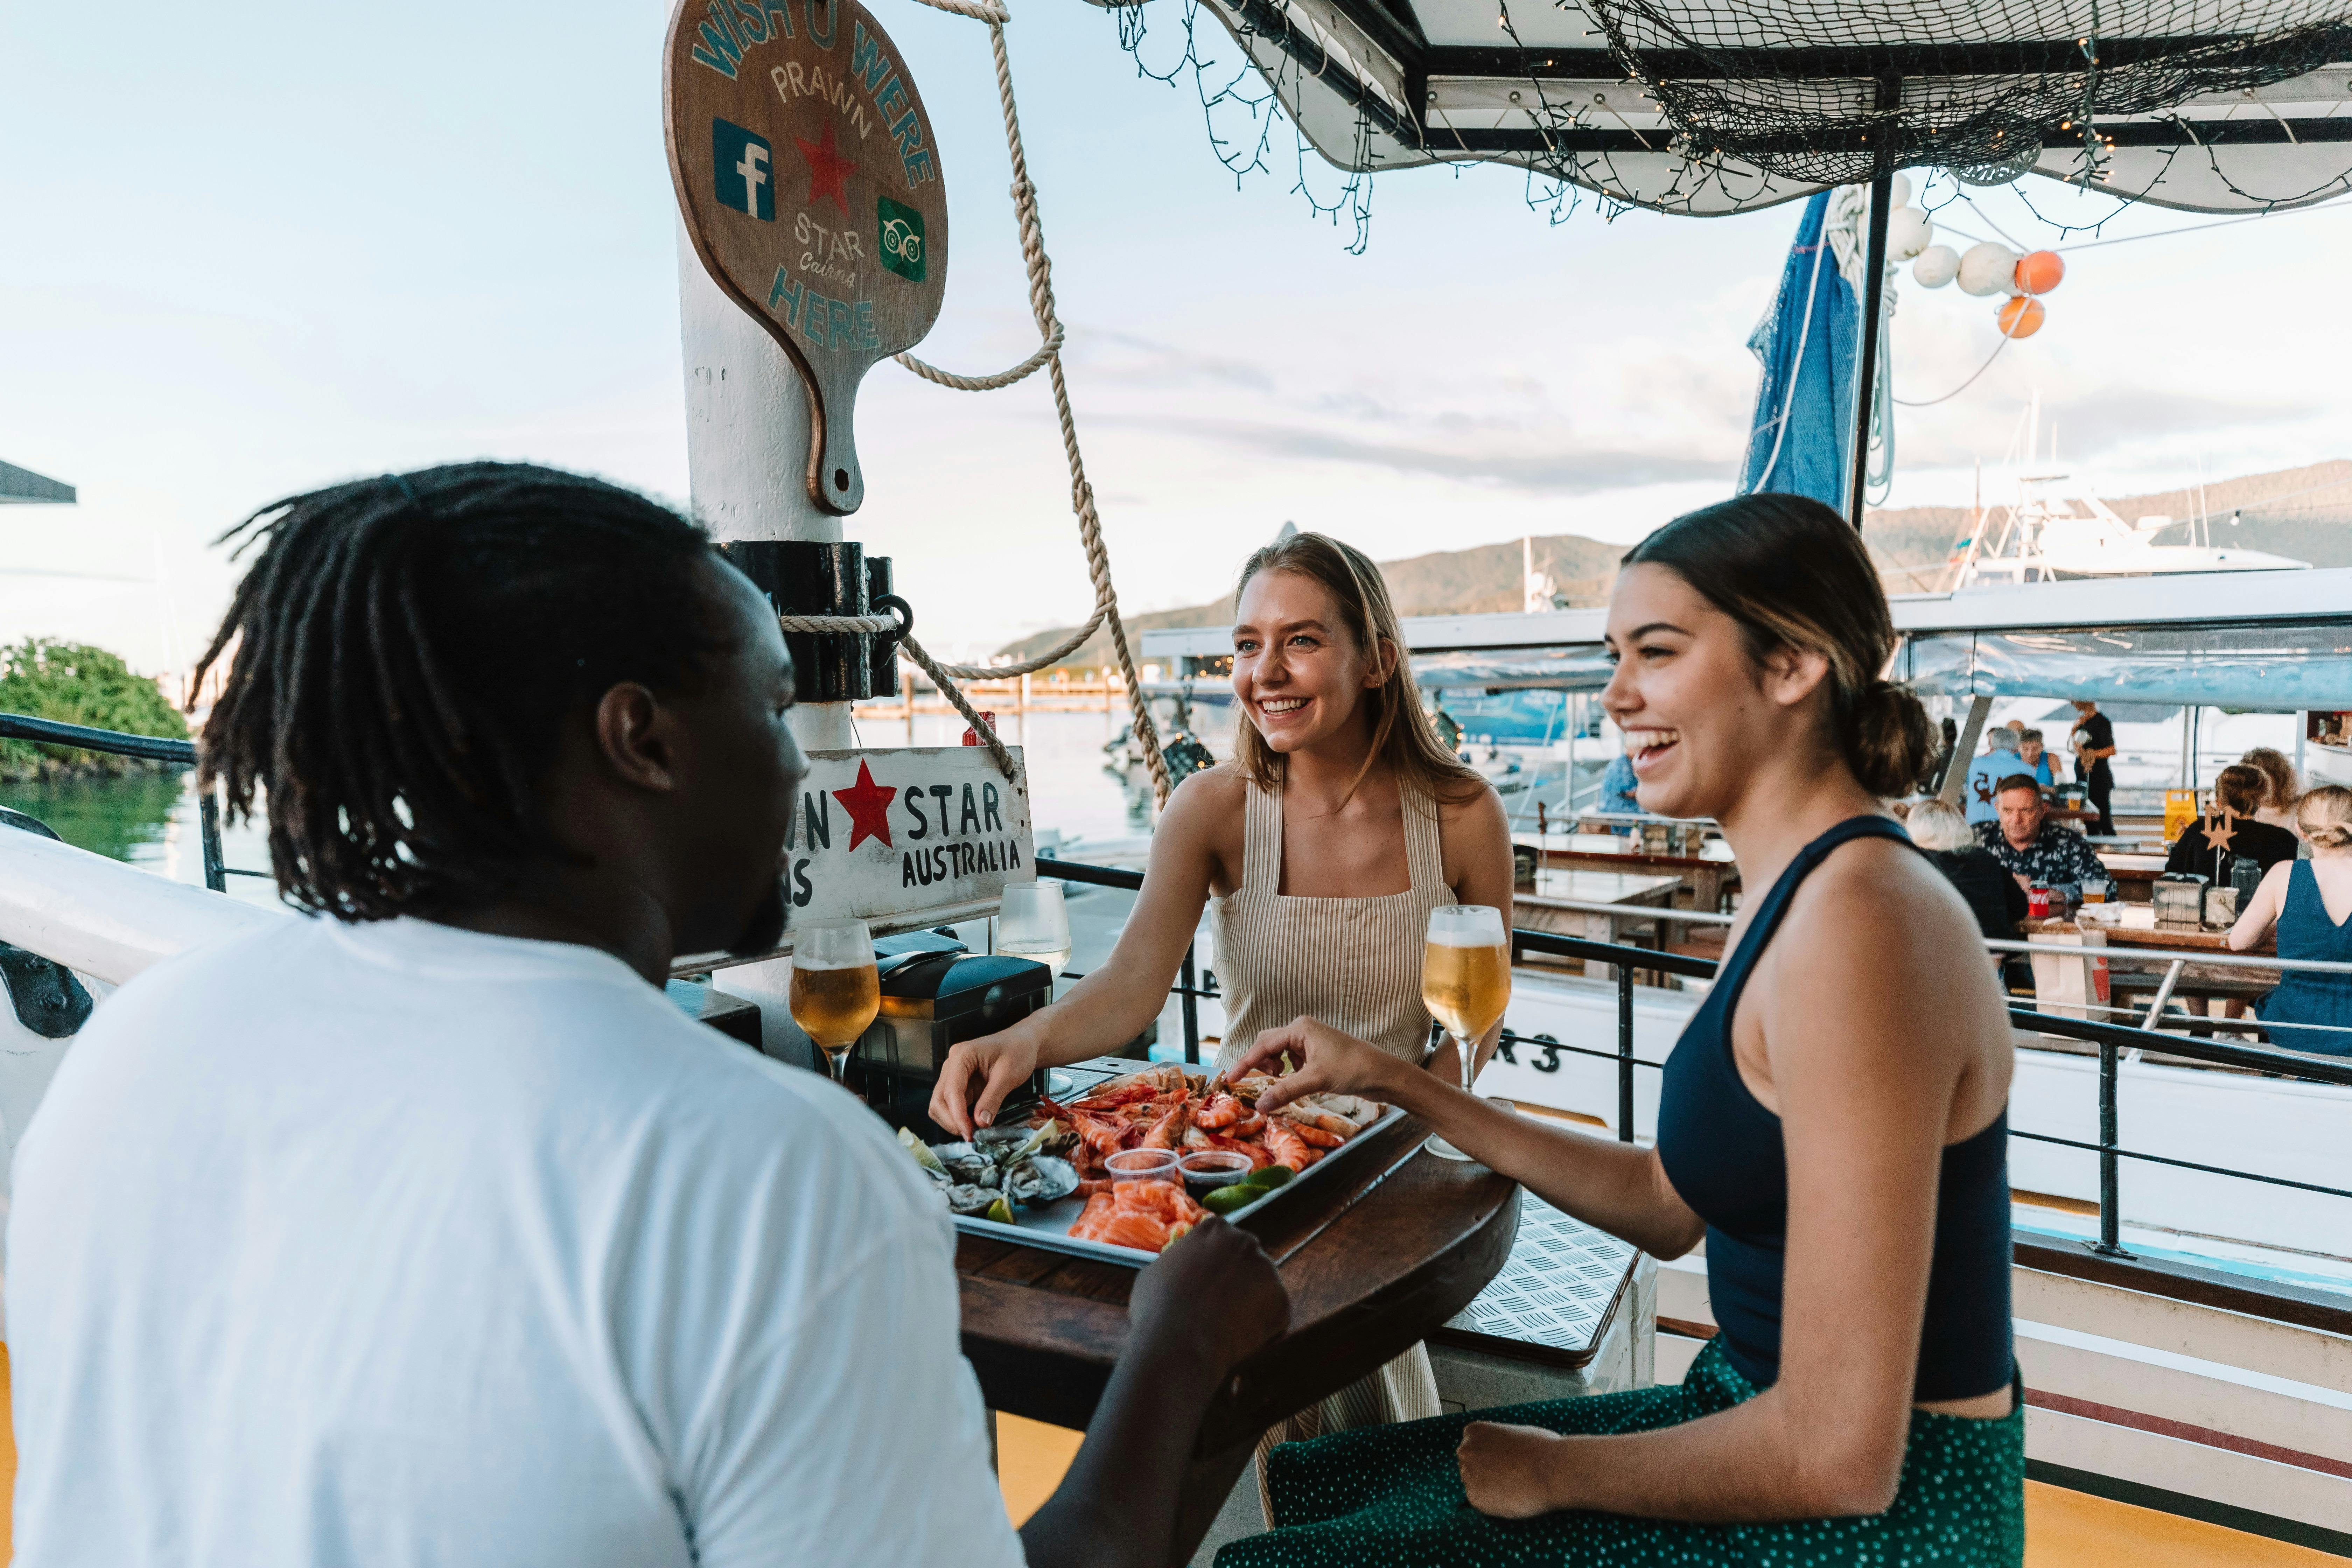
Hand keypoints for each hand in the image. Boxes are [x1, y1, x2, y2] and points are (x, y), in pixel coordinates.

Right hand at [928, 1028, 1040, 1137]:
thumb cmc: (1018, 1051)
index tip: (969, 1133)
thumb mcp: (1008, 1075)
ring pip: (940, 1104)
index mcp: (962, 1055)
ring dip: (952, 1120)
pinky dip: (958, 1117)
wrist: (1024, 1042)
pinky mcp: (960, 1084)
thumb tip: (979, 1123)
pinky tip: (973, 1123)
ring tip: (973, 1130)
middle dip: (952, 1120)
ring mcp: (954, 1074)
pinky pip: (951, 1104)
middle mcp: (952, 1064)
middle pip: (939, 1099)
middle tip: (971, 1135)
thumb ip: (992, 1099)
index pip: (951, 1091)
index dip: (957, 1116)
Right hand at [1128, 1217, 1289, 1375]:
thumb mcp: (1154, 1272)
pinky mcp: (1282, 1301)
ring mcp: (1267, 1269)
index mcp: (1214, 1228)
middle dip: (1238, 1280)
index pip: (1222, 1241)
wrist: (1179, 1343)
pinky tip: (1240, 1340)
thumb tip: (1179, 1270)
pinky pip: (1274, 1315)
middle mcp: (1246, 1241)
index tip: (1207, 1284)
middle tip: (1220, 1307)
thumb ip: (1176, 1263)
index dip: (1215, 1265)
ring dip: (1251, 1304)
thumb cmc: (1157, 1307)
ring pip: (1262, 1287)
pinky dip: (1262, 1328)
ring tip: (1227, 1327)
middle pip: (1246, 1259)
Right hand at [1231, 1015, 1400, 1116]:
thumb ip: (1285, 1091)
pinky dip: (1287, 1073)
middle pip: (1268, 1045)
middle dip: (1259, 1064)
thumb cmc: (1352, 1069)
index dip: (1245, 1062)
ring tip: (1278, 1084)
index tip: (1230, 1079)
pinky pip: (1292, 1061)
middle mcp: (1303, 1031)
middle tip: (1254, 1084)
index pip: (1263, 1045)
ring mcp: (1310, 1042)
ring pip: (1279, 1054)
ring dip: (1274, 1070)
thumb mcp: (1315, 1080)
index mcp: (1300, 1028)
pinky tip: (1293, 1084)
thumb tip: (1260, 1106)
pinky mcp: (1317, 1054)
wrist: (1383, 1074)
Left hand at [1457, 1421, 1569, 1517]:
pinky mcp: (1473, 1498)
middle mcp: (1465, 1451)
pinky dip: (1494, 1504)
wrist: (1551, 1471)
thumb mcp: (1516, 1433)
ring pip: (1475, 1485)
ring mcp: (1467, 1475)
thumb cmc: (1541, 1449)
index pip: (1474, 1448)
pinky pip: (1481, 1503)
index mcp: (1473, 1431)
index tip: (1505, 1463)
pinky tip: (1511, 1497)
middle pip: (1470, 1466)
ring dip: (1490, 1489)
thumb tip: (1500, 1452)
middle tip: (1510, 1478)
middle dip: (1486, 1473)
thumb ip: (1500, 1441)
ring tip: (1514, 1487)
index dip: (1491, 1458)